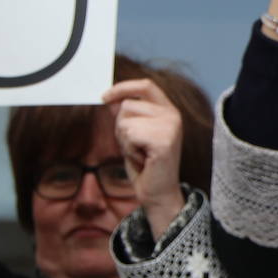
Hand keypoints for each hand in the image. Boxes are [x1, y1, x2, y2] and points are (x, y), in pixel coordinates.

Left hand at [103, 80, 185, 236]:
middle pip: (128, 105)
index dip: (123, 87)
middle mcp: (173, 115)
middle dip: (121, 126)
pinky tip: (142, 159)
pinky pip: (130, 134)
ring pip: (126, 120)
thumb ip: (126, 115)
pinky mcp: (164, 141)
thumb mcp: (132, 134)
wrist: (158, 192)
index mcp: (169, 110)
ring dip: (125, 140)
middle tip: (135, 145)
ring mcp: (171, 127)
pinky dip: (129, 149)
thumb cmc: (146, 164)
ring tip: (139, 153)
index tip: (104, 97)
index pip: (145, 85)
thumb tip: (110, 99)